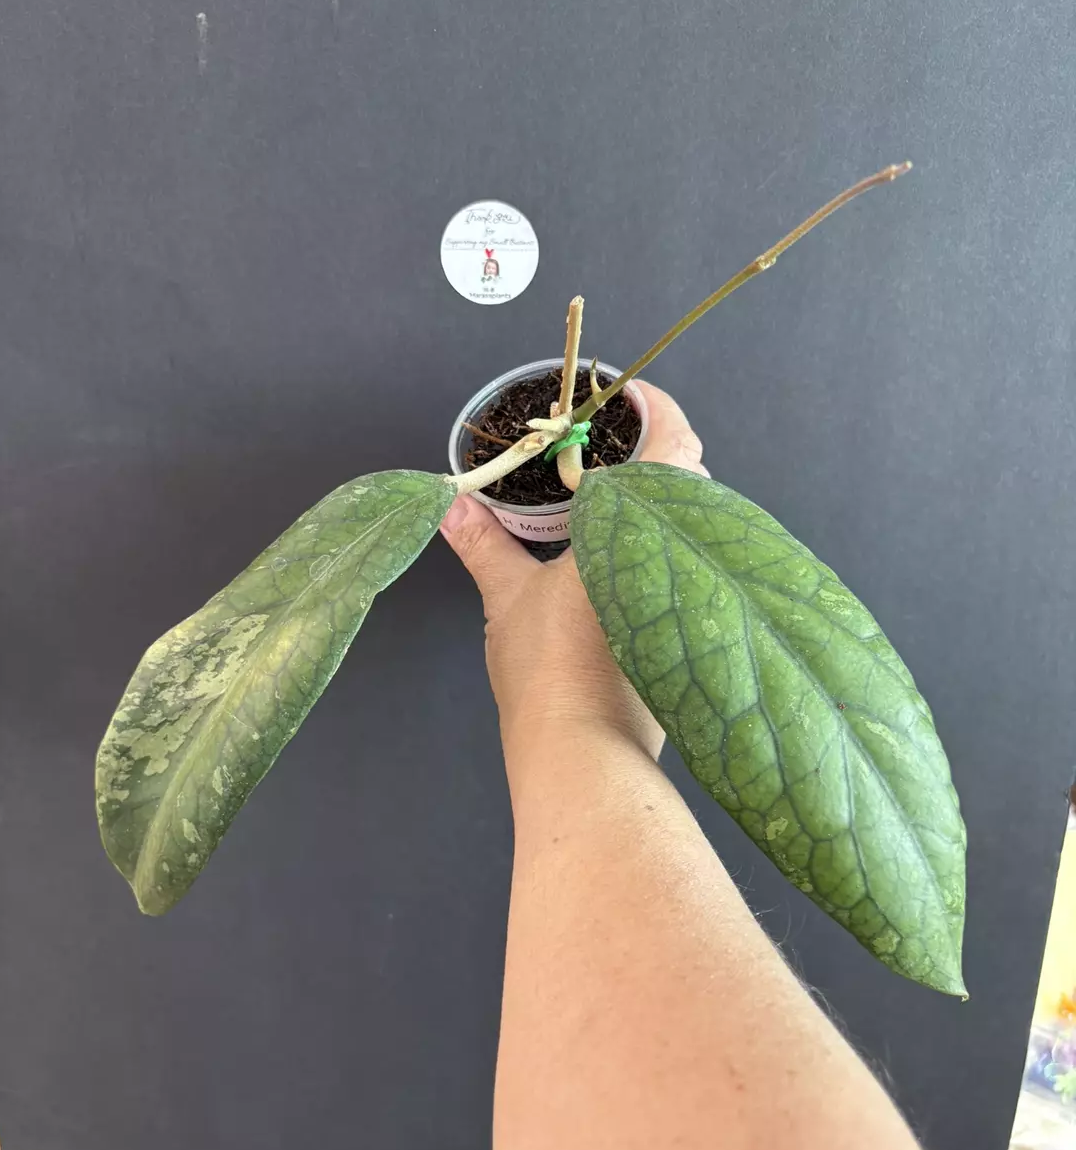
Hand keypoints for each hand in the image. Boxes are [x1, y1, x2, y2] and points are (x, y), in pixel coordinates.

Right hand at [440, 382, 707, 760]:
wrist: (582, 756)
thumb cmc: (551, 668)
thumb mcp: (509, 596)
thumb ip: (485, 543)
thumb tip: (452, 505)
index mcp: (643, 528)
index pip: (677, 442)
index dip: (657, 409)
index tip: (627, 393)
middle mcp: (684, 556)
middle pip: (690, 480)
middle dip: (652, 452)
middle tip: (600, 440)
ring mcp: (696, 598)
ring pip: (692, 525)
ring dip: (657, 500)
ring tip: (604, 489)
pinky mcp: (691, 634)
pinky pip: (685, 567)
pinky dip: (656, 545)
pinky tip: (619, 552)